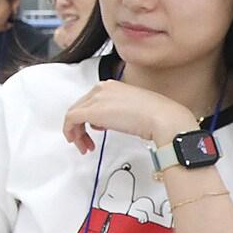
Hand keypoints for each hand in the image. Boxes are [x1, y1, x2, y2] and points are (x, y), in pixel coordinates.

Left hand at [62, 80, 197, 153]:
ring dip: (77, 133)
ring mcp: (96, 98)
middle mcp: (101, 88)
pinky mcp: (91, 111)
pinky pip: (70, 120)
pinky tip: (79, 143)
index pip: (91, 101)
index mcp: (112, 85)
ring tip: (85, 146)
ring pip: (73, 114)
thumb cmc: (156, 115)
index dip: (88, 119)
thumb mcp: (132, 109)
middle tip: (86, 143)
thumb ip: (117, 112)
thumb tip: (107, 122)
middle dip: (81, 127)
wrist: (162, 118)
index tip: (94, 131)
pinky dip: (70, 132)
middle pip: (80, 107)